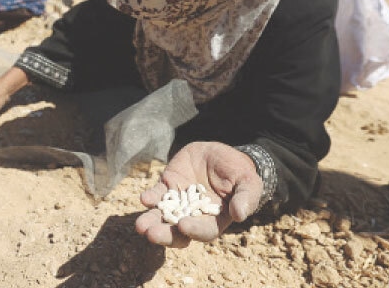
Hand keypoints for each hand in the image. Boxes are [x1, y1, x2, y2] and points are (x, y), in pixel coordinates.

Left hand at [135, 141, 262, 247]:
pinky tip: (145, 198)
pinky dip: (150, 198)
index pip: (204, 231)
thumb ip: (246, 198)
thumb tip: (240, 215)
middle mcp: (193, 215)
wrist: (222, 154)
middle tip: (151, 234)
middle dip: (164, 234)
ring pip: (162, 216)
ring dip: (151, 221)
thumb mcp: (248, 183)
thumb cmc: (239, 173)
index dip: (194, 230)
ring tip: (140, 226)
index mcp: (214, 220)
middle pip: (177, 231)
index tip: (183, 226)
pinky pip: (157, 195)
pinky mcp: (168, 186)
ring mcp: (178, 202)